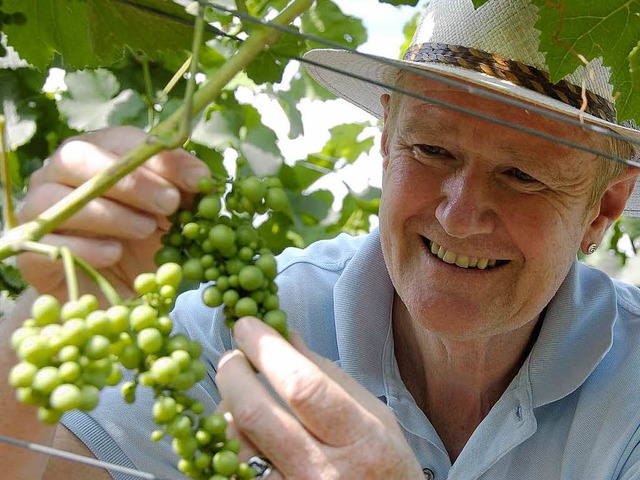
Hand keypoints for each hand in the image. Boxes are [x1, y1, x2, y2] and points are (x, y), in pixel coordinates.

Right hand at [15, 126, 209, 300]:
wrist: (118, 294)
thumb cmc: (145, 244)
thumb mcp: (173, 218)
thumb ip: (186, 194)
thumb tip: (204, 179)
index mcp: (98, 155)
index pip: (121, 141)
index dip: (160, 158)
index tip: (197, 180)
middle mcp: (59, 174)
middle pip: (78, 158)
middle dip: (131, 181)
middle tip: (170, 204)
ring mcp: (39, 211)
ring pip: (58, 198)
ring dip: (111, 213)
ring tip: (147, 230)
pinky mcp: (30, 251)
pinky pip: (50, 241)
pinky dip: (87, 247)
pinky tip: (115, 253)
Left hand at [216, 317, 423, 479]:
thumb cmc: (385, 468)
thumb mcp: (376, 417)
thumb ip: (330, 376)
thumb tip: (284, 337)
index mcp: (359, 440)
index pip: (302, 387)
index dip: (267, 351)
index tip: (248, 326)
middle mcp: (322, 473)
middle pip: (256, 414)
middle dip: (233, 374)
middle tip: (233, 357)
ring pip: (234, 445)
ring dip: (227, 411)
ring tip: (240, 399)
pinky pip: (232, 469)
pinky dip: (230, 443)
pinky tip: (242, 432)